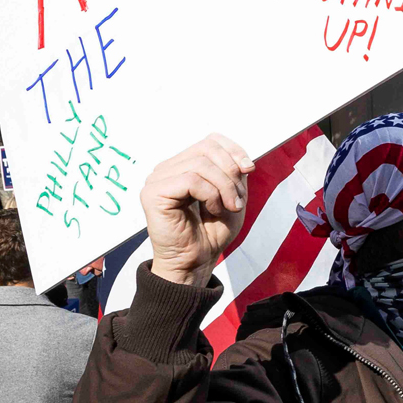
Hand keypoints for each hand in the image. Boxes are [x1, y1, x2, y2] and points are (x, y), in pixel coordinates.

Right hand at [140, 134, 254, 287]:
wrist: (197, 261)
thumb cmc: (211, 232)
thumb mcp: (233, 195)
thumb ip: (234, 172)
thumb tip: (241, 158)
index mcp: (184, 166)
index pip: (210, 140)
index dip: (233, 150)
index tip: (249, 169)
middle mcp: (167, 169)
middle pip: (207, 149)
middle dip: (231, 172)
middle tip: (239, 199)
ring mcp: (157, 180)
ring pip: (201, 164)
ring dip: (224, 187)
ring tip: (229, 207)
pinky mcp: (153, 193)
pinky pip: (191, 179)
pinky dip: (210, 195)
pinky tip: (214, 210)